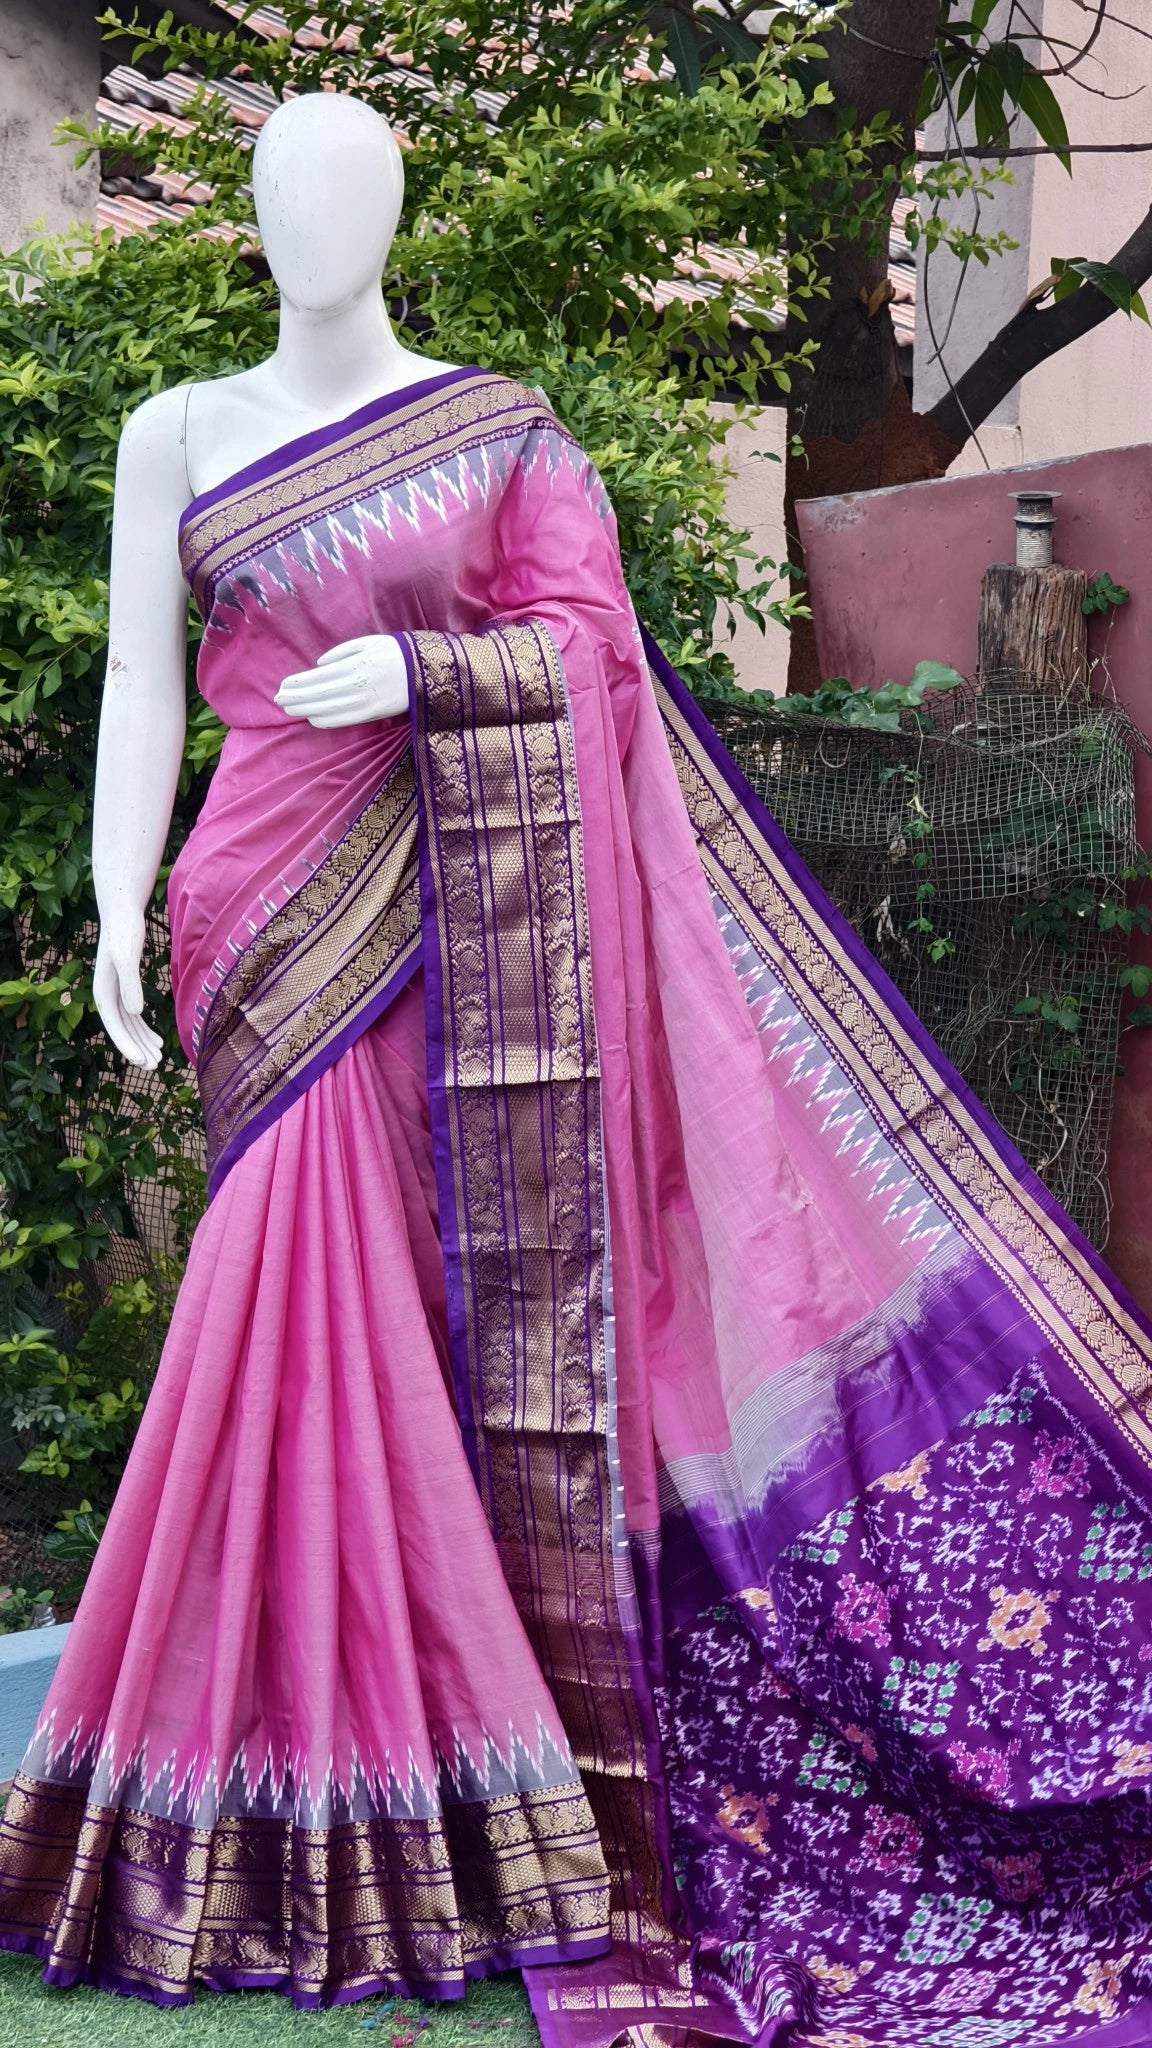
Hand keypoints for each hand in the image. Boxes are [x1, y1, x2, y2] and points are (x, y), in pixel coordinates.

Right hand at [93, 908, 163, 1069]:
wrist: (122, 913)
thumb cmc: (124, 932)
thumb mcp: (127, 958)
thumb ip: (130, 985)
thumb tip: (135, 1013)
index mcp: (103, 992)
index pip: (115, 1026)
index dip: (127, 1045)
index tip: (142, 1061)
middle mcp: (107, 996)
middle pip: (121, 1030)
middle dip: (136, 1049)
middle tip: (154, 1067)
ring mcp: (115, 992)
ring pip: (128, 1025)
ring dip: (141, 1042)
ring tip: (158, 1058)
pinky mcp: (126, 986)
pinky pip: (133, 1015)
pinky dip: (144, 1029)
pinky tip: (157, 1039)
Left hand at [274, 634, 408, 728]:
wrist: (426, 672)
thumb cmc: (395, 653)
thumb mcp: (369, 642)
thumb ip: (342, 652)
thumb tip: (319, 665)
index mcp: (356, 664)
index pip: (319, 677)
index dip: (299, 683)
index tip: (283, 685)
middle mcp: (358, 684)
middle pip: (320, 693)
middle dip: (296, 697)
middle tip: (277, 700)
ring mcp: (365, 701)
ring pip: (328, 708)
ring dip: (306, 709)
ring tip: (289, 709)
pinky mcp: (373, 713)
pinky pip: (344, 719)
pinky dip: (326, 720)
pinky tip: (312, 718)